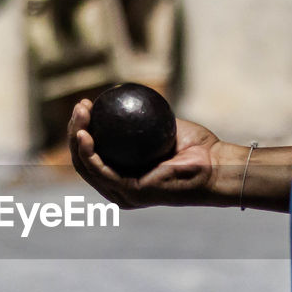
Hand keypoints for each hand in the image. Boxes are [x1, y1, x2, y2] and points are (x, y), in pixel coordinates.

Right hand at [67, 99, 222, 208]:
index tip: (86, 105)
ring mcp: (123, 193)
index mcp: (125, 176)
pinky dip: (89, 152)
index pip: (94, 154)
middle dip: (76, 131)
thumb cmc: (197, 147)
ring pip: (87, 166)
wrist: (215, 166)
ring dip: (77, 137)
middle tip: (81, 106)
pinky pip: (101, 170)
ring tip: (80, 114)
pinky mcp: (130, 193)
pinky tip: (85, 134)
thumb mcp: (163, 127)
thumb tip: (120, 98)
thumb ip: (141, 119)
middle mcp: (120, 188)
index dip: (84, 129)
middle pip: (84, 160)